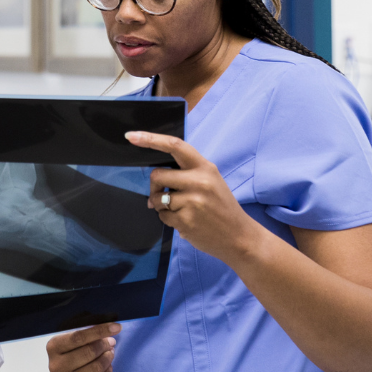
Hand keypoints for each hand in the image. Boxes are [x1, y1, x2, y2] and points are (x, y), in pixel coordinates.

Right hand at [47, 324, 116, 371]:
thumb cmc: (75, 353)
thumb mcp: (75, 339)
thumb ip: (87, 330)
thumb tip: (110, 324)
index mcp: (53, 347)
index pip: (78, 336)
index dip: (99, 330)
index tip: (117, 327)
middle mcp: (56, 366)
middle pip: (89, 352)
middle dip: (105, 345)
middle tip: (111, 342)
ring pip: (97, 367)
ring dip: (108, 358)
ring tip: (110, 353)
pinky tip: (108, 367)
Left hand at [126, 131, 262, 264]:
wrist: (239, 236)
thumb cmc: (221, 207)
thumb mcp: (211, 181)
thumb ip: (186, 173)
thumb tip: (155, 176)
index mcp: (205, 168)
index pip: (175, 146)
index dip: (151, 139)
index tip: (132, 136)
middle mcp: (199, 181)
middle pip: (157, 175)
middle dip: (154, 187)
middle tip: (162, 195)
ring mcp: (193, 201)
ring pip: (158, 198)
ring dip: (162, 206)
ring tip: (181, 211)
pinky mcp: (186, 220)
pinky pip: (162, 216)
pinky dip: (168, 219)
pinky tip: (185, 221)